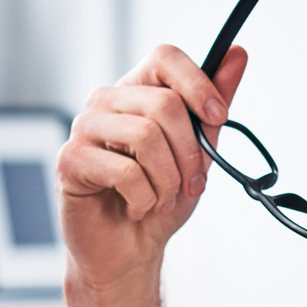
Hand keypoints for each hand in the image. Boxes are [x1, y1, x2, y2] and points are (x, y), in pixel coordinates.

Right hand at [58, 44, 246, 288]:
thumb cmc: (159, 199)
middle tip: (191, 184)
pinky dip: (144, 198)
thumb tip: (237, 55)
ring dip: (167, 180)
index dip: (198, 83)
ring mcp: (84, 128)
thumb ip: (212, 105)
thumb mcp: (198, 151)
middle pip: (164, 103)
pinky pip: (125, 171)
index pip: (165, 57)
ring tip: (161, 200)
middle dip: (190, 152)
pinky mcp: (70, 160)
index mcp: (137, 91)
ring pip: (146, 135)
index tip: (219, 116)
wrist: (129, 251)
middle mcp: (106, 101)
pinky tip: (136, 207)